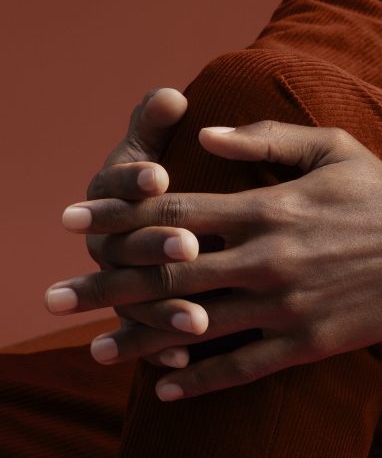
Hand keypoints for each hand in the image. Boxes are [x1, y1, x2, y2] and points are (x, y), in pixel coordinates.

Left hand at [46, 121, 381, 399]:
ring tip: (96, 353)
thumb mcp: (327, 147)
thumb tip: (202, 136)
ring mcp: (285, 305)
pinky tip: (166, 390)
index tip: (72, 221)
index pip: (171, 214)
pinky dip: (201, 380)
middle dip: (105, 287)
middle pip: (166, 275)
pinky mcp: (308, 344)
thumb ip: (262, 141)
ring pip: (196, 327)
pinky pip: (242, 367)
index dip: (115, 217)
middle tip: (56, 301)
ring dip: (140, 341)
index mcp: (264, 207)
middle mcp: (265, 258)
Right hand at [75, 86, 206, 367]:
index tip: (159, 175)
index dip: (131, 181)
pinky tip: (185, 361)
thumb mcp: (154, 145)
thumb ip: (154, 122)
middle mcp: (110, 246)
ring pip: (138, 302)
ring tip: (196, 318)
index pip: (114, 188)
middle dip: (154, 248)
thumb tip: (169, 96)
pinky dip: (164, 350)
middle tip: (188, 244)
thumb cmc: (157, 179)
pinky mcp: (142, 321)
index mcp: (109, 198)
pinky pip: (148, 341)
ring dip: (163, 312)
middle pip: (126, 250)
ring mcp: (125, 287)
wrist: (159, 233)